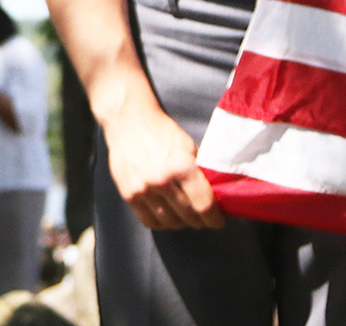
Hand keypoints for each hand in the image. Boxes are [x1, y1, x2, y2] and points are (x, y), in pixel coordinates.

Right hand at [102, 102, 223, 229]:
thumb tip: (216, 194)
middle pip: (189, 216)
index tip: (218, 220)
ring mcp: (143, 189)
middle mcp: (161, 181)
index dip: (215, 218)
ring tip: (186, 217)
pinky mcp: (128, 194)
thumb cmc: (161, 131)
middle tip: (205, 219)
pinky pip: (149, 221)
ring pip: (170, 222)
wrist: (128, 121)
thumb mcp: (188, 145)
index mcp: (181, 166)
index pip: (204, 205)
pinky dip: (162, 223)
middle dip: (201, 221)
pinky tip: (168, 216)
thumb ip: (200, 170)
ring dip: (182, 223)